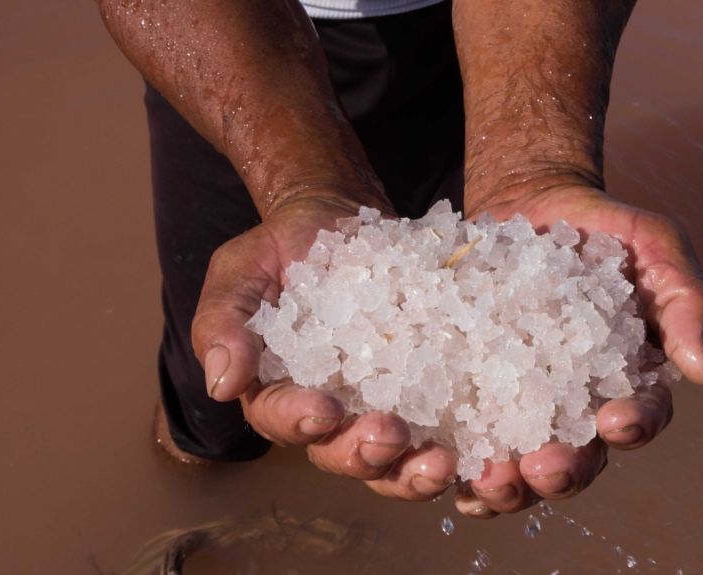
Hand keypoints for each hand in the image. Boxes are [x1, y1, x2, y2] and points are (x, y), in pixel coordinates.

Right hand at [191, 195, 457, 500]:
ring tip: (441, 462)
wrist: (336, 217)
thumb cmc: (280, 247)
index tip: (324, 410)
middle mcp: (328, 413)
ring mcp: (378, 405)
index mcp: (276, 392)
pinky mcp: (423, 388)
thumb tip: (221, 384)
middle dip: (364, 454)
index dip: (299, 421)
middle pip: (341, 453)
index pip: (281, 418)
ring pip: (393, 458)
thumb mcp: (240, 270)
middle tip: (390, 435)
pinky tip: (481, 439)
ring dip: (414, 469)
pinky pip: (441, 424)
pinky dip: (460, 440)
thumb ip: (224, 321)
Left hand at [453, 185, 702, 517]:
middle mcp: (579, 408)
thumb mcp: (654, 246)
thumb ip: (685, 300)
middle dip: (563, 471)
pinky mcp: (474, 395)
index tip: (617, 419)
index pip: (642, 416)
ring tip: (487, 478)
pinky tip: (438, 465)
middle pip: (578, 459)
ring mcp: (523, 407)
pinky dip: (452, 463)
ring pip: (520, 465)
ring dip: (506, 484)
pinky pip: (465, 440)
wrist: (533, 206)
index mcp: (630, 381)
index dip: (634, 424)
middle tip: (543, 465)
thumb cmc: (605, 229)